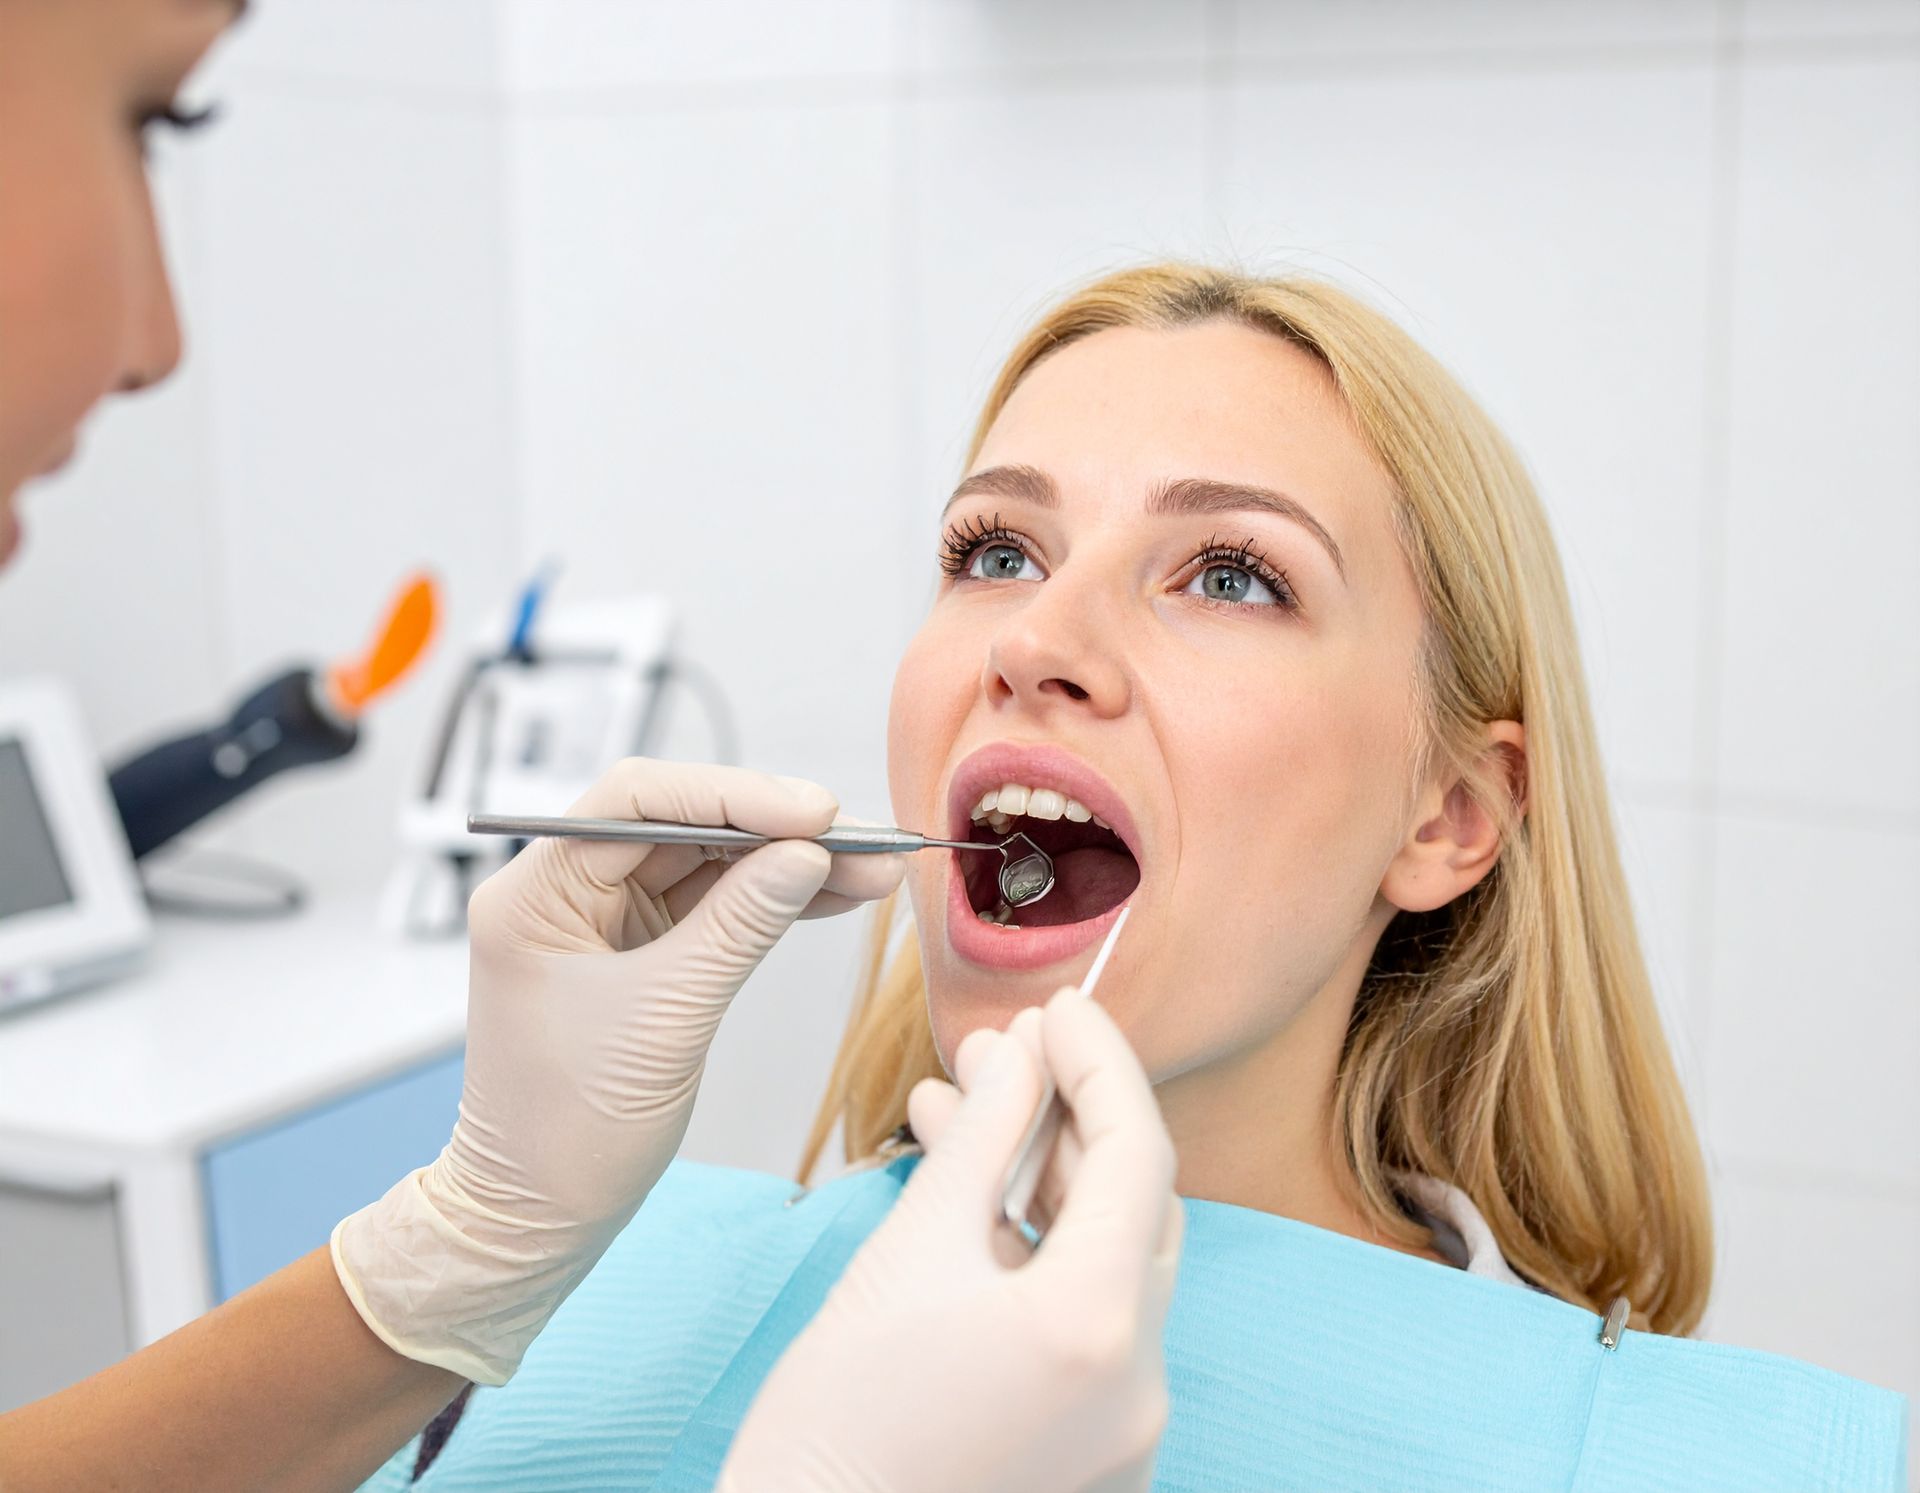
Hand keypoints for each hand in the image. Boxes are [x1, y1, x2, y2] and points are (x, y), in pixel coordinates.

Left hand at [332, 759, 902, 1384]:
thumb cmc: (571, 1130)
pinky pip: (716, 907)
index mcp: (536, 893)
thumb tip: (809, 854)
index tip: (816, 814)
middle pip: (682, 824)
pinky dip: (774, 902)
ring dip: (789, 863)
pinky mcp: (642, 955)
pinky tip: (837, 895)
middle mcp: (566, 892)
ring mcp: (605, 922)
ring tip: (874, 869)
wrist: (539, 1217)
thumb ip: (738, 925)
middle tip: (863, 839)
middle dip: (776, 828)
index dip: (732, 794)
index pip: (636, 801)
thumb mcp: (665, 1018)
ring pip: (709, 863)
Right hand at [719, 987, 1183, 1492]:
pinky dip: (1043, 1257)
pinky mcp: (1101, 1456)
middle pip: (1133, 1206)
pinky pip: (1091, 1325)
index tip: (1058, 1006)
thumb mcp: (910, 1252)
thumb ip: (982, 1139)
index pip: (1136, 1150)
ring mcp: (1127, 1430)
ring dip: (1045, 1182)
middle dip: (1069, 1117)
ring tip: (963, 1112)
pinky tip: (973, 1206)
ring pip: (1109, 1262)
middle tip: (1005, 1053)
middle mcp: (1139, 1383)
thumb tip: (1018, 1053)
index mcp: (1099, 1325)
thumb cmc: (835, 1424)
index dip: (1097, 1061)